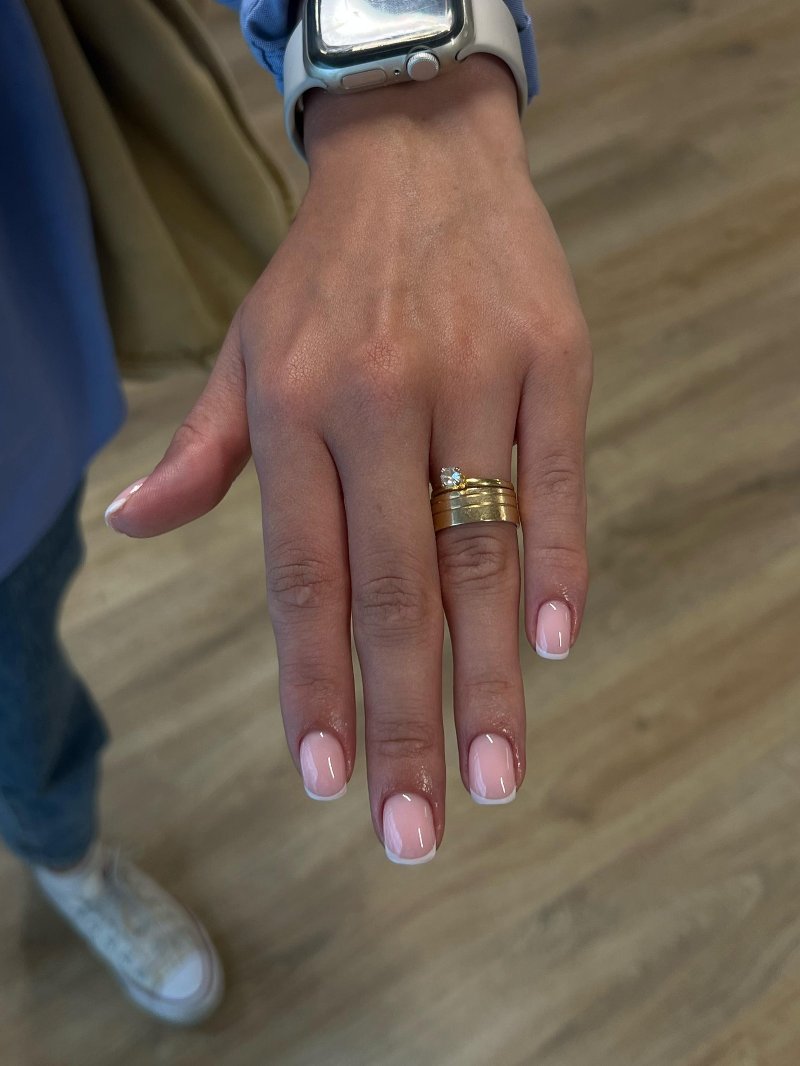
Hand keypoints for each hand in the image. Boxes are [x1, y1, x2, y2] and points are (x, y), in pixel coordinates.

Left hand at [105, 55, 591, 862]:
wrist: (418, 157)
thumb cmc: (323, 275)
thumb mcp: (245, 348)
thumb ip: (201, 451)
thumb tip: (132, 526)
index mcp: (294, 413)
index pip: (301, 579)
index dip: (312, 686)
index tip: (324, 782)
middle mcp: (378, 406)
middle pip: (394, 592)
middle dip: (402, 722)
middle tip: (415, 831)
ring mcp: (472, 382)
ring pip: (481, 553)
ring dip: (489, 676)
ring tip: (496, 776)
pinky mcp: (549, 362)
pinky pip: (557, 478)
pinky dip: (557, 564)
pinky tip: (551, 647)